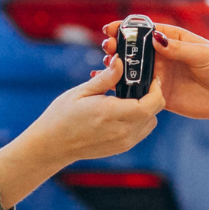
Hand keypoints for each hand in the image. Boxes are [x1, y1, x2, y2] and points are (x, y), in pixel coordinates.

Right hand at [0, 57, 163, 206]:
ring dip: (146, 109)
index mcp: (110, 114)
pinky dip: (140, 120)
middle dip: (152, 97)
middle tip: (141, 84)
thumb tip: (120, 61)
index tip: (152, 79)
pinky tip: (124, 111)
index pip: (148, 105)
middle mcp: (120, 131)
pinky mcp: (121, 148)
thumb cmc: (62, 116)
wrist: (53, 145)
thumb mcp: (81, 92)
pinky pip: (141, 132)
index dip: (156, 91)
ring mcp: (122, 143)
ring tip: (129, 98)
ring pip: (150, 123)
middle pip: (153, 113)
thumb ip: (105, 78)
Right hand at [100, 21, 208, 147]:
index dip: (130, 29)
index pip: (149, 31)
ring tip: (106, 64)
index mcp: (177, 41)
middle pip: (138, 50)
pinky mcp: (163, 96)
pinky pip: (142, 91)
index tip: (112, 28)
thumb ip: (179, 49)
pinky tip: (112, 85)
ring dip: (120, 66)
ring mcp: (164, 76)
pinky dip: (126, 88)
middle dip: (120, 47)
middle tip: (107, 47)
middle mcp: (168, 57)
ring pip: (136, 69)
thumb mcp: (204, 54)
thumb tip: (156, 38)